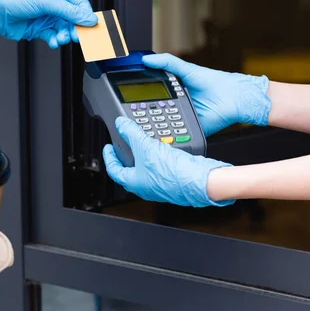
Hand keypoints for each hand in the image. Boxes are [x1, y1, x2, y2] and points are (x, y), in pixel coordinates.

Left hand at [0, 0, 97, 48]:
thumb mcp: (47, 1)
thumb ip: (69, 12)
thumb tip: (88, 18)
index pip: (78, 3)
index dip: (86, 15)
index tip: (91, 26)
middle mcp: (53, 4)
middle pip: (73, 19)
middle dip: (75, 28)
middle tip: (77, 36)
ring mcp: (46, 17)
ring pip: (63, 29)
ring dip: (64, 35)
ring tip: (61, 38)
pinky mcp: (38, 30)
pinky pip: (52, 37)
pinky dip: (55, 40)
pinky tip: (53, 41)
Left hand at [103, 117, 234, 206]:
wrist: (201, 180)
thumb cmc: (174, 173)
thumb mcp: (146, 147)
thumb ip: (132, 133)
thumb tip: (121, 124)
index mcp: (134, 183)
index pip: (114, 170)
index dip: (109, 157)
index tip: (108, 147)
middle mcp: (146, 186)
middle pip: (130, 168)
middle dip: (127, 153)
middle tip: (125, 142)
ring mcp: (161, 183)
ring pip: (147, 166)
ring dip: (145, 152)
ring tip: (145, 139)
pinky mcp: (174, 178)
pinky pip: (162, 164)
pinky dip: (159, 154)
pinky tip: (164, 145)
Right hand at [143, 53, 271, 136]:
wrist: (234, 98)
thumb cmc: (215, 82)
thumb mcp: (187, 69)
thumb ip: (167, 62)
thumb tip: (147, 59)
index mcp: (173, 93)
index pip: (152, 96)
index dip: (140, 98)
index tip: (127, 99)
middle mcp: (176, 107)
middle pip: (155, 113)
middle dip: (145, 116)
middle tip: (133, 116)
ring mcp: (183, 120)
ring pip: (164, 125)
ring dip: (156, 127)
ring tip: (144, 126)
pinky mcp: (190, 131)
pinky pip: (178, 135)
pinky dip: (171, 136)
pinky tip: (161, 135)